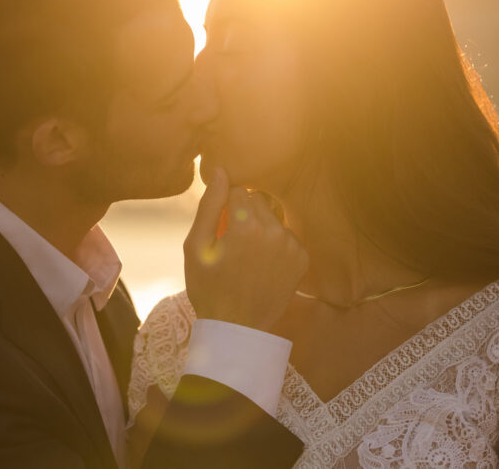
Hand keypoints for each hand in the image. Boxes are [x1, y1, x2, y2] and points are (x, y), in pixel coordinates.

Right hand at [184, 168, 308, 331]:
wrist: (237, 328)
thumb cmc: (209, 287)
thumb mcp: (196, 246)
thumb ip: (209, 205)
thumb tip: (220, 171)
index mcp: (247, 226)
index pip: (239, 190)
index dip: (226, 207)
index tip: (221, 230)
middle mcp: (275, 231)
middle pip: (258, 201)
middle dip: (245, 215)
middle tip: (232, 245)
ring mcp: (292, 246)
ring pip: (273, 217)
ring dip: (261, 228)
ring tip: (247, 257)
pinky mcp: (302, 259)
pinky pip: (286, 236)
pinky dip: (275, 244)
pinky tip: (263, 265)